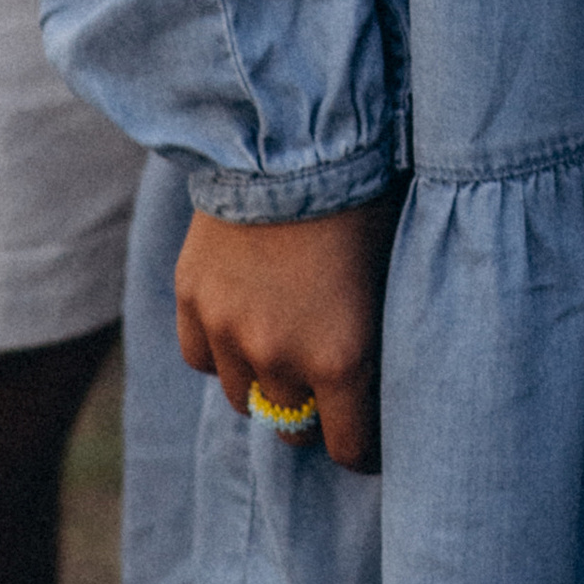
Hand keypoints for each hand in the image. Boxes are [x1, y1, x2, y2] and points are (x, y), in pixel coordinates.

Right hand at [175, 192, 402, 473]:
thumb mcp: (391, 269)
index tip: (365, 439)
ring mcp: (229, 331)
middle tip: (323, 384)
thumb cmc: (361, 196)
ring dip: (264, 380)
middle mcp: (280, 355)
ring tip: (282, 343)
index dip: (360, 447)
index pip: (347, 446)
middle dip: (311, 412)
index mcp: (342, 356)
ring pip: (244, 398)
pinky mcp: (192, 300)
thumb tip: (383, 378)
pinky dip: (220, 350)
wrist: (289, 136)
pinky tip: (240, 320)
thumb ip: (378, 335)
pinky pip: (202, 360)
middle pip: (291, 427)